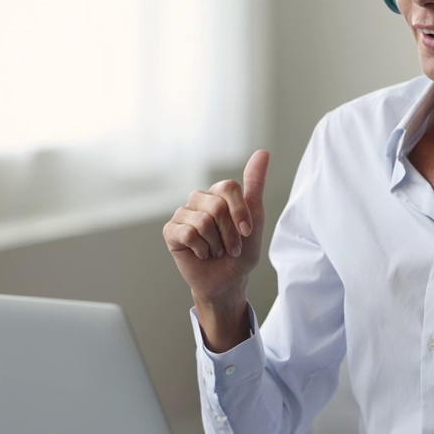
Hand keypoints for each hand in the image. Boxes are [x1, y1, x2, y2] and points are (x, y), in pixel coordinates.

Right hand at [163, 149, 269, 349]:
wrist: (228, 281)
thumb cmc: (242, 251)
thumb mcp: (255, 218)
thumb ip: (256, 185)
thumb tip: (263, 152)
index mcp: (219, 194)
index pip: (228, 187)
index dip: (240, 212)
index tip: (247, 232)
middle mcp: (199, 200)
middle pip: (217, 206)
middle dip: (230, 233)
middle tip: (231, 247)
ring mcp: (183, 215)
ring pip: (203, 221)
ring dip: (216, 244)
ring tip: (216, 251)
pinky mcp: (171, 232)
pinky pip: (187, 233)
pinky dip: (201, 249)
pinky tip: (201, 254)